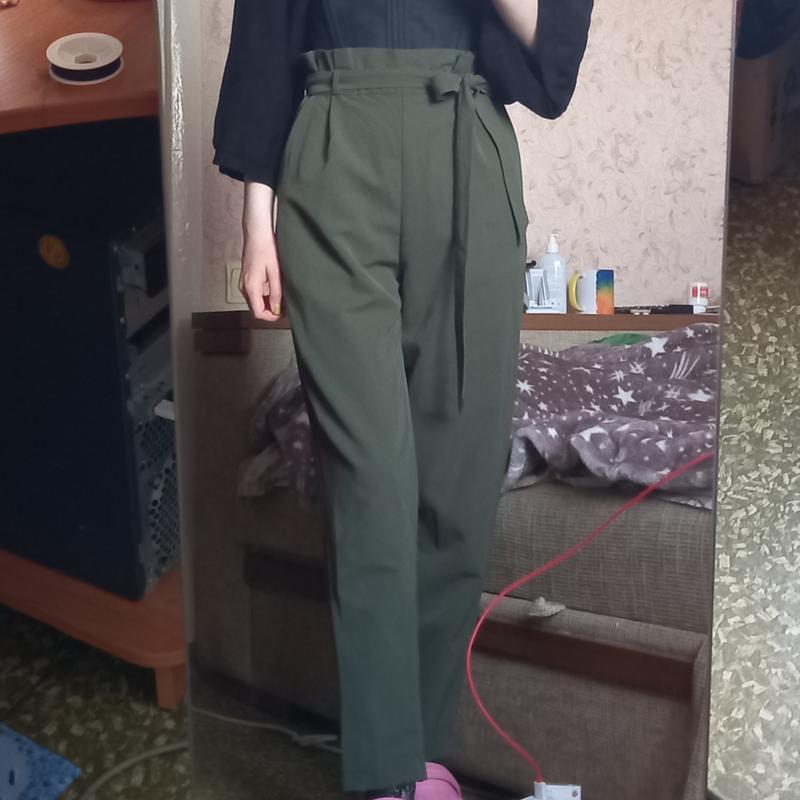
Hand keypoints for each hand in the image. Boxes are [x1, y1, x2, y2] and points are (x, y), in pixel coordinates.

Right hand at [240, 181, 281, 321]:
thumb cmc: (266, 248)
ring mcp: (244, 283)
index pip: (258, 313)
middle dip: (270, 311)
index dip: (271, 317)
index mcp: (251, 287)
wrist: (256, 233)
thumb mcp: (275, 273)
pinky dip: (264, 296)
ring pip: (255, 302)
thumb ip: (276, 293)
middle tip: (285, 306)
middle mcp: (244, 287)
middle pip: (256, 309)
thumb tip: (277, 309)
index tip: (283, 315)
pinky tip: (275, 289)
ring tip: (282, 296)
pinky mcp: (246, 278)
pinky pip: (255, 293)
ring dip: (268, 303)